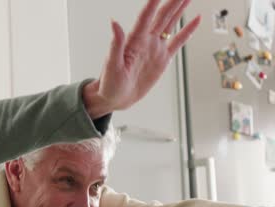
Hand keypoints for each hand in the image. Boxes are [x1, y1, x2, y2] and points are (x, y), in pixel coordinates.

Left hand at [83, 0, 200, 117]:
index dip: (153, 3)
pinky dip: (188, 31)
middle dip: (172, 2)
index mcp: (134, 40)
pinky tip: (196, 20)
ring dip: (179, 9)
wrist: (115, 98)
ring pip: (170, 24)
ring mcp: (156, 48)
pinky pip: (178, 41)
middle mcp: (146, 40)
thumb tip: (114, 22)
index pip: (146, 16)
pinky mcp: (163, 58)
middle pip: (162, 16)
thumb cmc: (109, 84)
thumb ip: (115, 44)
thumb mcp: (111, 65)